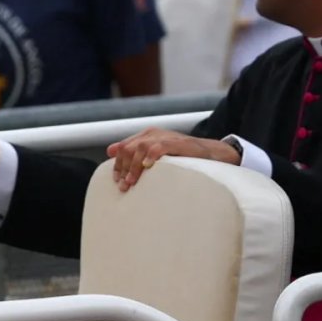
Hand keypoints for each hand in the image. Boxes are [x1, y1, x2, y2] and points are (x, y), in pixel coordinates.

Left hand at [107, 128, 237, 191]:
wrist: (212, 152)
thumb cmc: (183, 156)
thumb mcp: (156, 152)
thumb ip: (134, 151)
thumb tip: (109, 151)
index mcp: (146, 136)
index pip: (124, 148)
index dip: (118, 165)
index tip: (116, 182)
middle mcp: (153, 134)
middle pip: (129, 148)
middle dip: (123, 168)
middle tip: (123, 186)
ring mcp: (165, 137)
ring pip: (141, 147)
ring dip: (134, 166)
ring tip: (132, 182)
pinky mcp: (178, 143)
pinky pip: (160, 147)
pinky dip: (151, 156)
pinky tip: (147, 166)